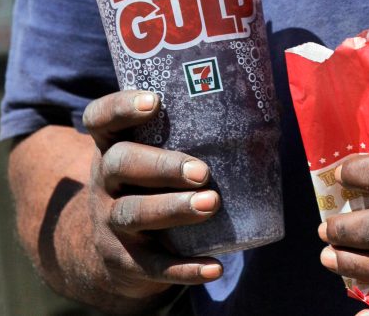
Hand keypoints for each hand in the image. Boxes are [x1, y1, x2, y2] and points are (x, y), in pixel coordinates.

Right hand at [82, 90, 222, 298]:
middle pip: (120, 163)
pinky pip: (152, 265)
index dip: (121, 107)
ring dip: (172, 209)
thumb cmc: (154, 182)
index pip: (100, 118)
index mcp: (113, 144)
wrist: (116, 248)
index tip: (154, 101)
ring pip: (133, 213)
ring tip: (210, 204)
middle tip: (201, 171)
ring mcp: (110, 220)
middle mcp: (105, 179)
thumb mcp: (156, 154)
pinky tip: (215, 266)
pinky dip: (183, 268)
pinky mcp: (124, 259)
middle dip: (161, 165)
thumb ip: (195, 131)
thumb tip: (267, 109)